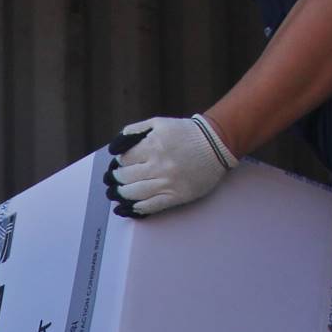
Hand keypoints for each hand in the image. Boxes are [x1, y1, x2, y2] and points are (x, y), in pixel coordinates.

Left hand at [101, 114, 235, 217]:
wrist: (216, 144)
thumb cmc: (187, 133)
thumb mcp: (159, 123)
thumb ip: (135, 130)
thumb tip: (115, 145)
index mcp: (152, 146)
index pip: (124, 159)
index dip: (119, 163)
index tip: (120, 165)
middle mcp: (158, 165)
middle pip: (126, 177)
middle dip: (117, 179)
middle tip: (114, 180)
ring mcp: (166, 182)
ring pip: (134, 193)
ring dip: (122, 195)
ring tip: (118, 193)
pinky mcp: (175, 196)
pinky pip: (151, 205)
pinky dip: (137, 208)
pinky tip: (129, 208)